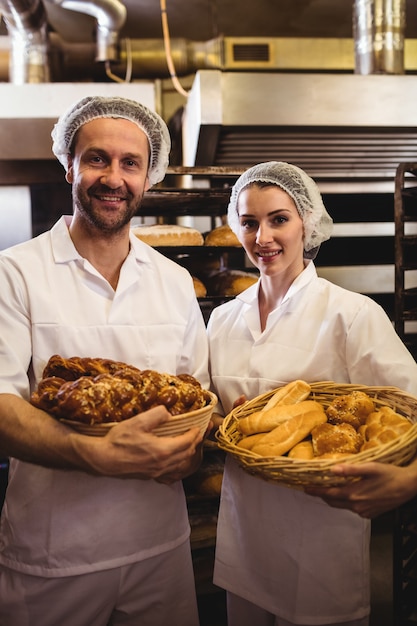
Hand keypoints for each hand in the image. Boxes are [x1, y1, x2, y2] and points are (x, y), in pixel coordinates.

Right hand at [71, 405, 202, 480]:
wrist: (104, 459)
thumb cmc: (119, 440)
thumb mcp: (138, 421)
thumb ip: (157, 414)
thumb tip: (169, 413)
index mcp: (163, 450)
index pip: (188, 442)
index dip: (195, 433)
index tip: (198, 426)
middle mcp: (163, 464)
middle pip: (187, 454)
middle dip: (195, 442)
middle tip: (198, 432)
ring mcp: (157, 472)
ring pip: (181, 464)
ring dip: (188, 453)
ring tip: (190, 443)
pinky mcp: (151, 476)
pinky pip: (172, 473)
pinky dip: (179, 465)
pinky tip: (177, 460)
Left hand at [305, 460, 416, 517]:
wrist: (408, 486)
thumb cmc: (390, 474)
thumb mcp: (371, 468)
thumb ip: (351, 469)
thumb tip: (332, 469)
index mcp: (354, 494)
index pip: (328, 494)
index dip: (316, 491)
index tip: (305, 488)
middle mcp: (357, 506)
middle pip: (333, 502)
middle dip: (322, 495)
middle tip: (313, 488)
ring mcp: (364, 511)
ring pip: (342, 506)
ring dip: (334, 498)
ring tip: (328, 489)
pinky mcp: (370, 514)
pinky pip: (353, 509)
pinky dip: (346, 502)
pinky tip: (348, 494)